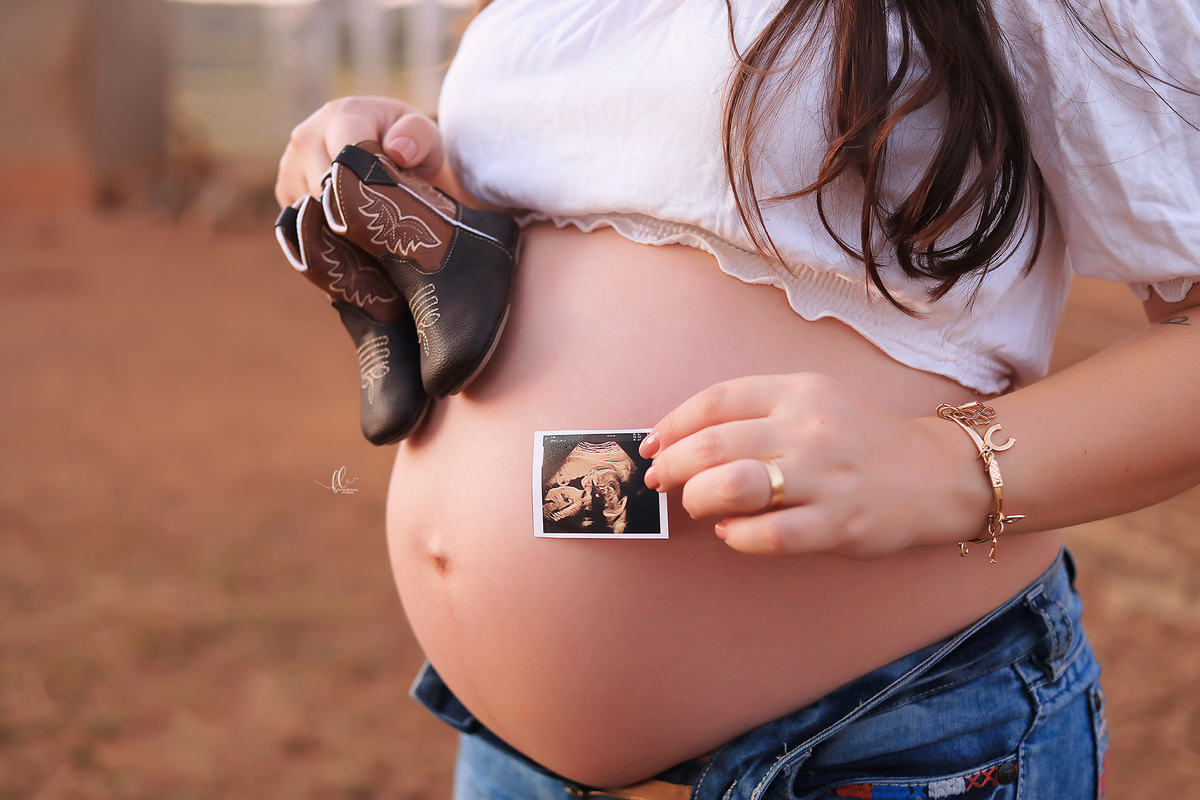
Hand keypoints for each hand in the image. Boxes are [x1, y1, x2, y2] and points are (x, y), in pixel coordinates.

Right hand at [275, 96, 444, 207]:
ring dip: (340, 222)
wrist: (381, 147)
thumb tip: (398, 150)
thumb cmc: (407, 145)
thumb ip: (420, 136)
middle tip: (382, 220)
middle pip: (327, 189)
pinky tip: (348, 224)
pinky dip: (324, 228)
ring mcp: (290, 162)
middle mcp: (306, 135)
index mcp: (341, 115)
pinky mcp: (285, 187)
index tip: (388, 205)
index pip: (346, 158)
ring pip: (312, 208)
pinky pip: (302, 219)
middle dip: (356, 210)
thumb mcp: (426, 137)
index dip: (367, 187)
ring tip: (367, 219)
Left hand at [639, 373, 986, 557]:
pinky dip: (736, 536)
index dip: (672, 425)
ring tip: (697, 505)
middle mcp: (809, 428)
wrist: (934, 474)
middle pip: (713, 445)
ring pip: (733, 486)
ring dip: (698, 499)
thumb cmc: (858, 438)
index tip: (650, 446)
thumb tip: (681, 440)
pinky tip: (731, 533)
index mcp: (798, 391)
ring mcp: (824, 477)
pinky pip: (767, 534)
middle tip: (660, 481)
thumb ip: (755, 413)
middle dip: (672, 467)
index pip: (716, 401)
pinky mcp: (837, 523)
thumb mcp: (812, 402)